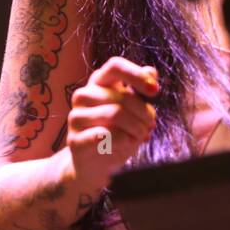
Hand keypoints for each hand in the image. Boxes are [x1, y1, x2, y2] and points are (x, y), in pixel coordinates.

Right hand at [65, 56, 159, 191]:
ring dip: (136, 128)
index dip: (137, 75)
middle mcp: (84, 95)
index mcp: (99, 82)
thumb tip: (151, 71)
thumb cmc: (117, 132)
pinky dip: (123, 140)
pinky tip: (126, 143)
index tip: (155, 91)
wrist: (95, 164)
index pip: (115, 66)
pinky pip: (105, 135)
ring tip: (140, 136)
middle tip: (150, 126)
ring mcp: (76, 117)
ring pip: (115, 114)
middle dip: (144, 113)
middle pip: (122, 96)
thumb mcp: (132, 110)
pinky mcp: (74, 139)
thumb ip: (139, 91)